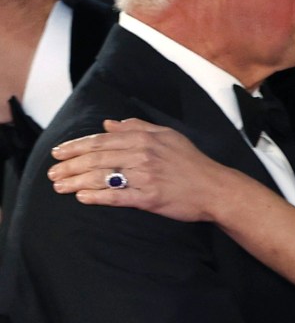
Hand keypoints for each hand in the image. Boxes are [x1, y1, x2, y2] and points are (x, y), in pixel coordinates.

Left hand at [48, 118, 226, 221]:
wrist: (214, 188)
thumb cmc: (191, 162)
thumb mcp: (167, 136)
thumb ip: (137, 127)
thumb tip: (109, 124)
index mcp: (145, 138)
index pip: (102, 140)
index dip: (76, 146)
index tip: (58, 152)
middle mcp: (143, 155)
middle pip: (97, 158)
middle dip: (70, 165)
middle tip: (51, 173)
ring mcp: (145, 177)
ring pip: (102, 177)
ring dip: (76, 182)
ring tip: (59, 187)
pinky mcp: (149, 198)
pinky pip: (117, 197)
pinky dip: (97, 197)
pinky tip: (82, 198)